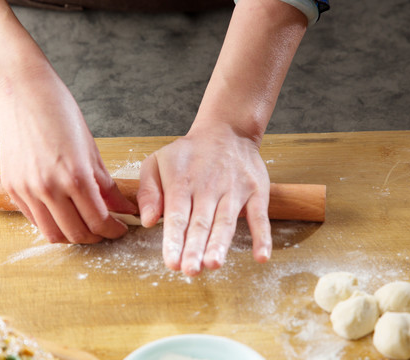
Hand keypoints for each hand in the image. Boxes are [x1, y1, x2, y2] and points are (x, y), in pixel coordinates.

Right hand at [0, 64, 136, 243]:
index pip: (98, 221)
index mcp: (75, 177)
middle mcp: (49, 188)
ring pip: (53, 234)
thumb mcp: (91, 150)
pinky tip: (64, 214)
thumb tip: (124, 208)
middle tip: (106, 230)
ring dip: (72, 236)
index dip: (113, 230)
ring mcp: (27, 190)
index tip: (120, 229)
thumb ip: (107, 185)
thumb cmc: (61, 113)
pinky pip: (34, 220)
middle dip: (96, 237)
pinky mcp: (12, 188)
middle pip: (76, 233)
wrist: (22, 93)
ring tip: (85, 226)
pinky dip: (52, 224)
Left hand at [137, 125, 271, 275]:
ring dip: (220, 244)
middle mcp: (208, 188)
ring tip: (214, 264)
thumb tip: (147, 220)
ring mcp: (234, 191)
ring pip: (226, 221)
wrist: (226, 131)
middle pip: (201, 223)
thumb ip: (149, 191)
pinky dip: (262, 237)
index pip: (177, 216)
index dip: (175, 240)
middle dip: (195, 248)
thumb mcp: (158, 162)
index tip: (172, 262)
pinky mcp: (256, 192)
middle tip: (190, 270)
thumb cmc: (188, 153)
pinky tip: (261, 257)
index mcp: (182, 183)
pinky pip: (260, 217)